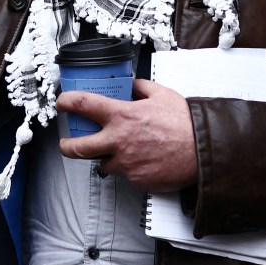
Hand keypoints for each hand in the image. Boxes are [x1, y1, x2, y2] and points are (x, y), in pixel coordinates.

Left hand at [57, 79, 199, 191]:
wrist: (203, 150)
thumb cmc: (186, 123)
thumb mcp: (162, 94)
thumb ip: (141, 88)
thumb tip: (131, 84)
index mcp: (122, 116)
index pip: (83, 105)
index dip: (66, 102)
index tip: (62, 103)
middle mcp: (119, 141)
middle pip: (78, 148)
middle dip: (67, 146)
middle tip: (66, 144)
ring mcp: (126, 163)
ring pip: (105, 163)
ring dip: (109, 157)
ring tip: (122, 151)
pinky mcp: (137, 180)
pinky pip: (126, 175)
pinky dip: (131, 168)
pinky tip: (144, 160)